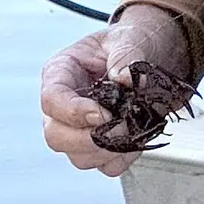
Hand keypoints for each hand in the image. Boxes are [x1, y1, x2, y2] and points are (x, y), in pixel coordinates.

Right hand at [39, 3, 194, 177]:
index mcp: (60, 73)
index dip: (74, 112)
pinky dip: (124, 157)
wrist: (152, 53)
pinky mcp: (101, 146)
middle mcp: (64, 106)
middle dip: (88, 139)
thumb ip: (126, 55)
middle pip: (56, 136)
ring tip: (133, 128)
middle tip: (121, 127)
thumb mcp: (128, 37)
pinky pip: (106, 166)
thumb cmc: (130, 41)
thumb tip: (124, 79)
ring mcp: (80, 129)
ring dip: (108, 150)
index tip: (103, 114)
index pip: (51, 100)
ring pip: (79, 157)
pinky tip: (138, 137)